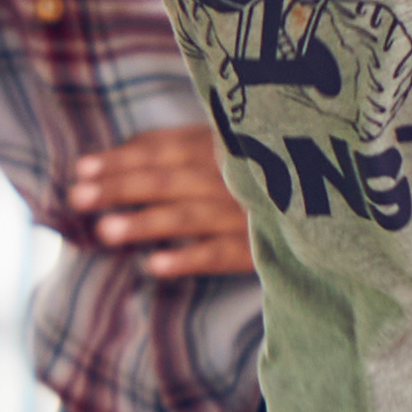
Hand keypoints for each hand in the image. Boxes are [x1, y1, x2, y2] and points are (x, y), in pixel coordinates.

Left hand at [58, 119, 256, 283]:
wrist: (334, 210)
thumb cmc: (268, 174)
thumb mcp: (234, 148)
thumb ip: (188, 146)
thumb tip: (121, 155)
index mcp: (222, 145)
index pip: (162, 149)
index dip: (121, 158)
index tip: (81, 169)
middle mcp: (232, 175)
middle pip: (166, 179)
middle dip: (120, 187)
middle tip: (77, 198)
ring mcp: (246, 213)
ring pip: (187, 216)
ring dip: (145, 222)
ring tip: (105, 231)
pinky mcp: (260, 249)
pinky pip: (219, 254)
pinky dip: (188, 258)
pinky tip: (153, 266)